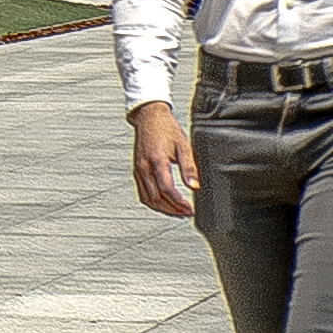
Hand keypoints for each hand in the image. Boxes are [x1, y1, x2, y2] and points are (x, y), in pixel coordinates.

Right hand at [126, 100, 196, 219]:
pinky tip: (164, 204)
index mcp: (156, 160)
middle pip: (156, 197)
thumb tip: (195, 186)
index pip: (167, 189)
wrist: (149, 117)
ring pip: (147, 198)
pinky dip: (153, 202)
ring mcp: (138, 169)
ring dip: (162, 209)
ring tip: (177, 213)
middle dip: (172, 209)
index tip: (190, 209)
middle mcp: (144, 167)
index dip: (179, 202)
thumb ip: (189, 167)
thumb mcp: (183, 145)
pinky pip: (143, 192)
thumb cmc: (167, 129)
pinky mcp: (137, 170)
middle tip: (186, 214)